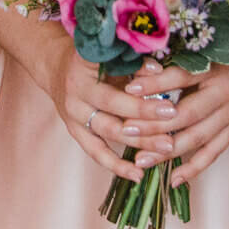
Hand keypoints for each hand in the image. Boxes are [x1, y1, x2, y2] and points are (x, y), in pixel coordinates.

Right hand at [37, 40, 177, 181]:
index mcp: (85, 63)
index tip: (163, 76)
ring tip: (167, 147)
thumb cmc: (94, 60)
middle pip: (113, 103)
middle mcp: (76, 89)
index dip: (139, 72)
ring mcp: (74, 113)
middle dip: (145, 110)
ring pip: (109, 130)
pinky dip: (117, 166)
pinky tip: (138, 175)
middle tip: (173, 115)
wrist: (56, 70)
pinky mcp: (75, 132)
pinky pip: (96, 152)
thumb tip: (160, 72)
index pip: (113, 67)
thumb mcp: (109, 54)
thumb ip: (133, 62)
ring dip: (140, 140)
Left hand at [122, 60, 228, 187]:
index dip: (155, 84)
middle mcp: (225, 93)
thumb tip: (137, 71)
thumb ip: (172, 64)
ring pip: (197, 138)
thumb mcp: (201, 55)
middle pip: (187, 113)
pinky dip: (193, 168)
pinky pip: (213, 153)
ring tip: (140, 160)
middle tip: (127, 131)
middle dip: (154, 125)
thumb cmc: (223, 59)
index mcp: (214, 68)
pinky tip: (173, 180)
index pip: (181, 77)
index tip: (129, 89)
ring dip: (167, 152)